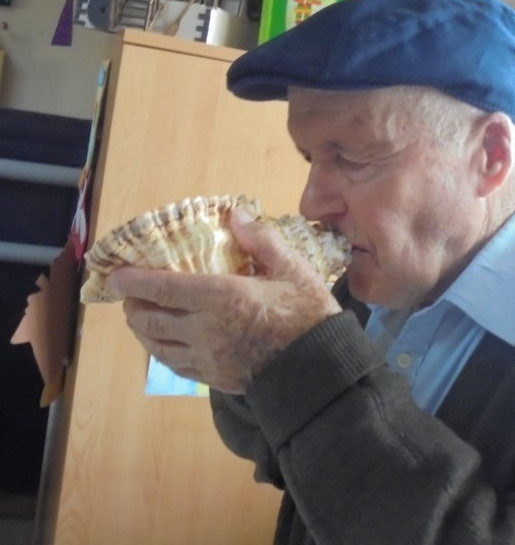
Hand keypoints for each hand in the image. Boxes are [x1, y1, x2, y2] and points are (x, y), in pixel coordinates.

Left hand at [107, 208, 341, 393]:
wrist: (321, 367)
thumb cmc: (308, 314)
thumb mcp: (292, 268)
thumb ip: (260, 240)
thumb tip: (235, 215)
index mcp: (221, 297)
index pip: (161, 287)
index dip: (133, 280)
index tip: (116, 273)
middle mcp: (204, 329)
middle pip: (150, 319)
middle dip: (133, 305)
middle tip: (131, 293)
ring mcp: (207, 358)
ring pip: (156, 346)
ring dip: (142, 330)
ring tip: (142, 316)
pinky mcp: (214, 378)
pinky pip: (175, 366)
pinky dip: (162, 352)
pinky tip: (166, 344)